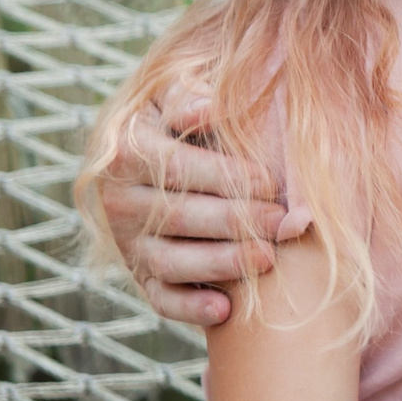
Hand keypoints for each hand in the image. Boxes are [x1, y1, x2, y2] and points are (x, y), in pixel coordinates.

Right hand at [93, 89, 292, 325]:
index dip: (225, 177)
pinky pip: (160, 298)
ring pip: (171, 262)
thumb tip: (207, 109)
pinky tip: (225, 310)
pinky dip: (189, 309)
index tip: (268, 182)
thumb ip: (187, 95)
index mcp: (127, 153)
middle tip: (281, 223)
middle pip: (178, 218)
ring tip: (267, 259)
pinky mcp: (140, 274)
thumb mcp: (171, 90)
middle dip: (235, 222)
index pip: (177, 170)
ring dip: (221, 264)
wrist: (144, 146)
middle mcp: (120, 202)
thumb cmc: (175, 114)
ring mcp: (129, 242)